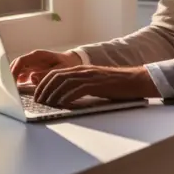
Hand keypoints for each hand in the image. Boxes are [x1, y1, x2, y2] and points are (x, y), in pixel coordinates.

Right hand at [10, 49, 80, 88]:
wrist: (71, 62)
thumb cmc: (67, 64)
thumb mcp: (60, 69)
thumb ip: (46, 73)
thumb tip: (32, 77)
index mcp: (38, 56)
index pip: (21, 61)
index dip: (13, 71)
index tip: (10, 81)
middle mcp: (32, 59)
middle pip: (15, 66)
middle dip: (9, 76)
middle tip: (7, 88)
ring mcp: (31, 65)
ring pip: (17, 71)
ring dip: (12, 79)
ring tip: (10, 91)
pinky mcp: (31, 71)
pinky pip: (21, 76)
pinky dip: (17, 82)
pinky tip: (17, 90)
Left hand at [33, 65, 159, 106]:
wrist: (135, 80)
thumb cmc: (116, 85)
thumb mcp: (95, 83)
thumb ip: (81, 87)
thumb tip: (66, 98)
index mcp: (81, 69)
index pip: (56, 73)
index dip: (44, 83)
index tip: (37, 95)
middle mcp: (83, 70)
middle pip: (56, 76)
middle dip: (44, 89)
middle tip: (38, 101)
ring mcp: (90, 76)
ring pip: (64, 82)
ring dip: (52, 94)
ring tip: (46, 104)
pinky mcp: (96, 84)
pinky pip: (77, 89)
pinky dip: (67, 97)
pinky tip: (62, 104)